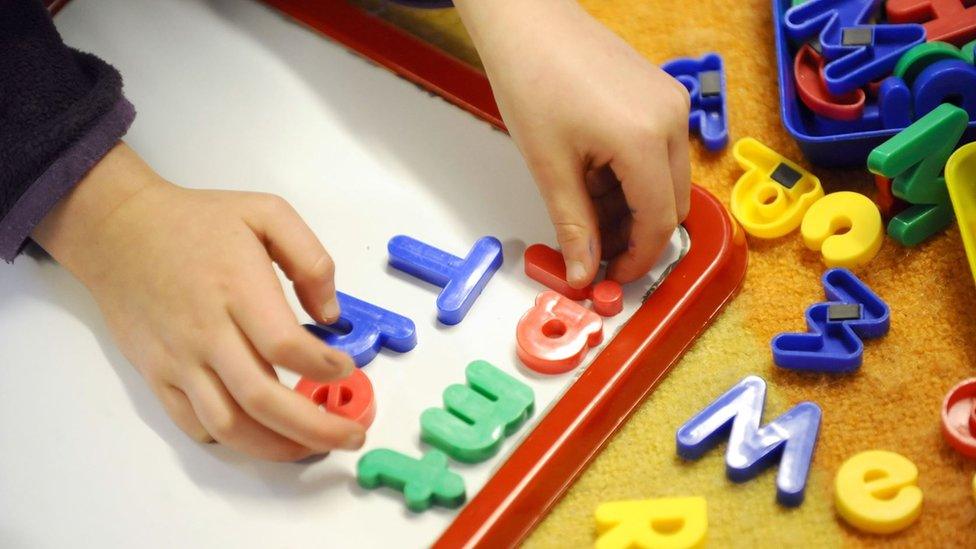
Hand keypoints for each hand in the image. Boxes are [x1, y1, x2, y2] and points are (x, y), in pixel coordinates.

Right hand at [32, 144, 363, 460]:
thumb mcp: (267, 213)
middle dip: (315, 427)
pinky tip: (262, 435)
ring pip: (229, 425)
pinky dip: (233, 440)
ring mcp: (179, 360)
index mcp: (237, 288)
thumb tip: (331, 315)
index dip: (323, 367)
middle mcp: (206, 332)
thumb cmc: (197, 222)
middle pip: (262, 398)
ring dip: (277, 446)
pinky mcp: (158, 376)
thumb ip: (311, 259)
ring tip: (313, 446)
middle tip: (352, 435)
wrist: (120, 232)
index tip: (346, 368)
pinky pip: (195, 424)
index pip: (284, 345)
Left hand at [456, 0, 690, 286]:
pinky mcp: (661, 94)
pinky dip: (633, 175)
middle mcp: (671, 119)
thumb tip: (584, 273)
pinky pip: (660, 151)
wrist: (528, 22)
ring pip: (667, 180)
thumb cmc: (532, 78)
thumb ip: (573, 225)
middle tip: (594, 247)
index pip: (658, 221)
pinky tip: (594, 174)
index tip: (611, 275)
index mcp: (644, 139)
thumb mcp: (549, 166)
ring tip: (584, 204)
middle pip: (671, 204)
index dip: (636, 258)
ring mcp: (670, 103)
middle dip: (635, 234)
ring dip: (633, 206)